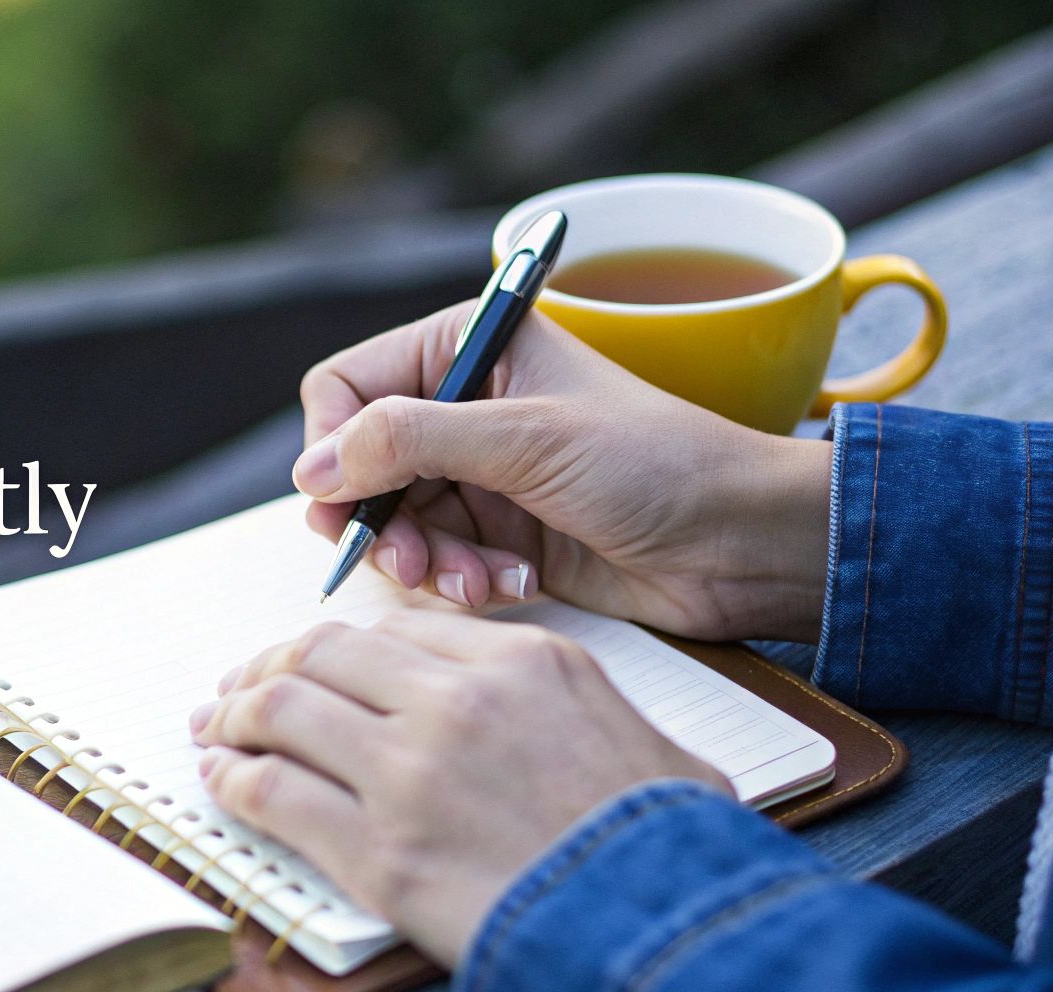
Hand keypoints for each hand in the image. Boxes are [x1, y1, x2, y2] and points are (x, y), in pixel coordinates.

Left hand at [190, 612, 731, 967]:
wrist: (664, 927)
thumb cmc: (661, 838)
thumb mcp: (626, 727)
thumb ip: (549, 694)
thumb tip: (500, 696)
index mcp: (522, 660)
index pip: (394, 629)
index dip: (336, 647)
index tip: (312, 665)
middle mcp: (456, 701)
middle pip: (323, 654)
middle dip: (267, 668)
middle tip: (239, 693)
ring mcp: (411, 774)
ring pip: (283, 712)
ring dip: (236, 719)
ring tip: (217, 732)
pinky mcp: (379, 853)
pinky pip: (275, 796)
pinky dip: (234, 783)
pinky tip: (224, 784)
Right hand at [296, 302, 829, 640]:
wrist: (741, 543)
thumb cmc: (656, 464)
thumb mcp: (525, 440)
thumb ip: (408, 442)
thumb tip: (312, 470)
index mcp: (470, 347)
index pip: (346, 386)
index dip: (334, 445)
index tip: (346, 500)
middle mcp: (465, 404)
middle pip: (359, 465)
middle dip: (383, 520)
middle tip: (411, 563)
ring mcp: (480, 473)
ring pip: (393, 523)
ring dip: (425, 560)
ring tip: (476, 580)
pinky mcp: (498, 534)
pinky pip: (436, 562)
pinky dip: (463, 579)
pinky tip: (514, 582)